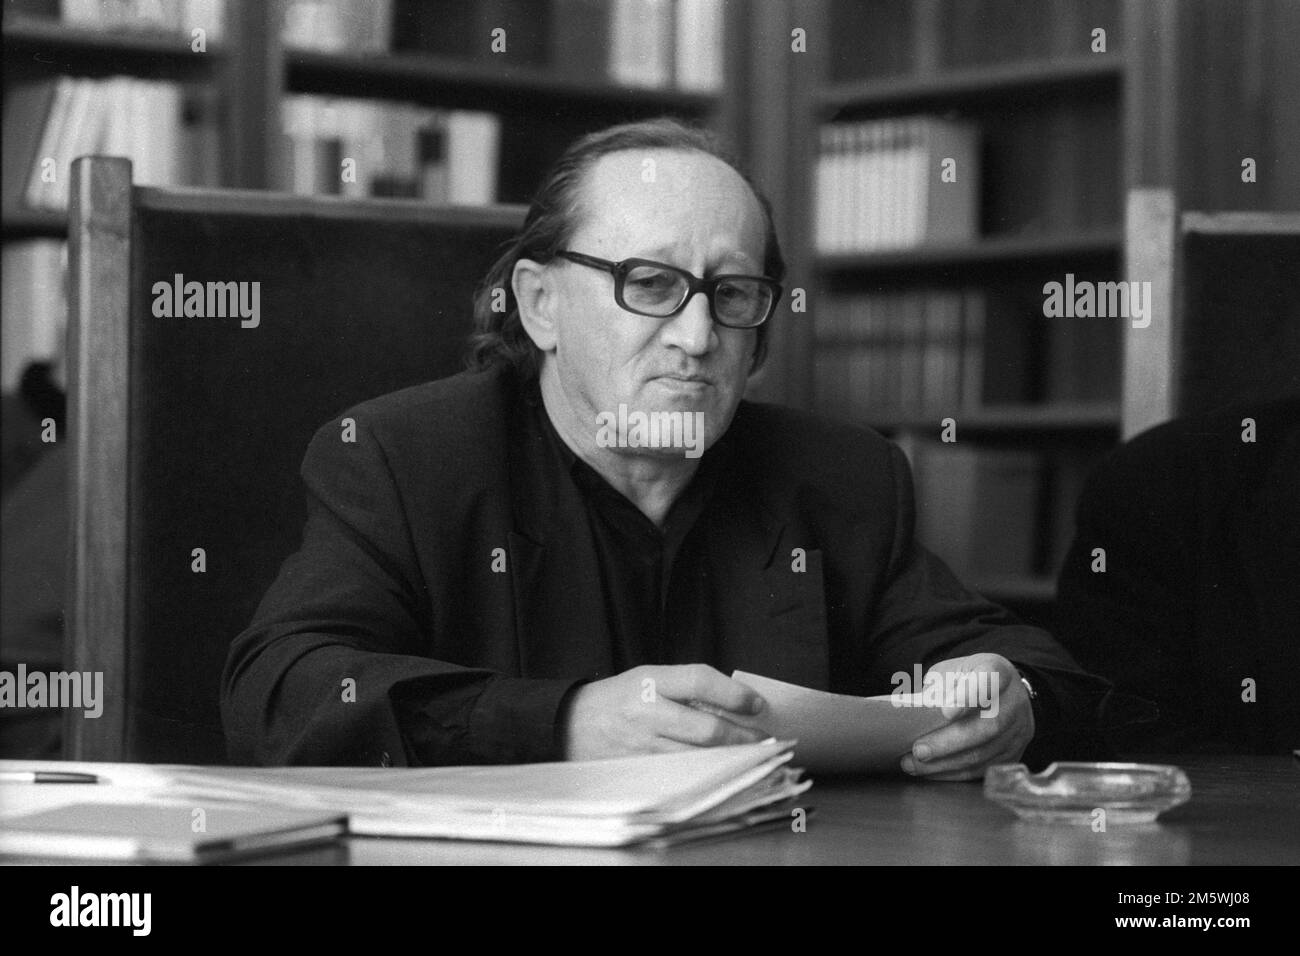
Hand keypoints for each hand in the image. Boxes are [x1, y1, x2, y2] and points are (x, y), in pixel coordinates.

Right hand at [561, 664, 767, 760]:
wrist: (571, 724)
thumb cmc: (618, 698)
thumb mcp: (648, 678)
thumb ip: (685, 687)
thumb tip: (733, 704)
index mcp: (650, 681)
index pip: (700, 680)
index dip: (734, 693)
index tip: (757, 704)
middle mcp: (646, 712)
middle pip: (706, 728)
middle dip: (742, 737)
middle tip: (762, 739)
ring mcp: (642, 745)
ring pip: (698, 757)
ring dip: (729, 758)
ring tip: (748, 756)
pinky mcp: (640, 770)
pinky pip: (681, 774)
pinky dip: (705, 773)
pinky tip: (720, 770)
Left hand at [901, 653, 1033, 780]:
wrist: (1000, 692)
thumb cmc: (966, 680)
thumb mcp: (951, 672)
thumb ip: (938, 688)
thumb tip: (910, 713)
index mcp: (998, 671)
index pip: (989, 681)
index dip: (969, 696)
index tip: (945, 712)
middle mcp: (1015, 701)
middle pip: (988, 726)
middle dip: (949, 742)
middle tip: (919, 750)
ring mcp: (1019, 730)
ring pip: (984, 753)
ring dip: (946, 763)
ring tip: (914, 764)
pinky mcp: (1014, 754)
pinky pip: (983, 769)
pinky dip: (953, 773)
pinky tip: (930, 772)